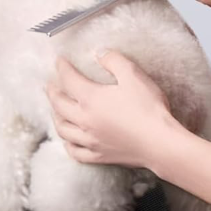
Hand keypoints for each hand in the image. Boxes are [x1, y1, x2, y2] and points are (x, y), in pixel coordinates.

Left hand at [45, 51, 176, 169]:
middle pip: (59, 105)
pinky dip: (68, 144)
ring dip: (56, 117)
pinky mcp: (99, 156)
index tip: (59, 61)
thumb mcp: (133, 75)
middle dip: (52, 92)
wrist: (160, 143)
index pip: (69, 80)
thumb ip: (114, 61)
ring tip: (56, 110)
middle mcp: (85, 120)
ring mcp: (91, 140)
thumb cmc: (148, 108)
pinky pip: (75, 152)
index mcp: (91, 99)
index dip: (62, 69)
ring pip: (63, 130)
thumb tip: (100, 54)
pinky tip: (69, 141)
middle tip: (50, 85)